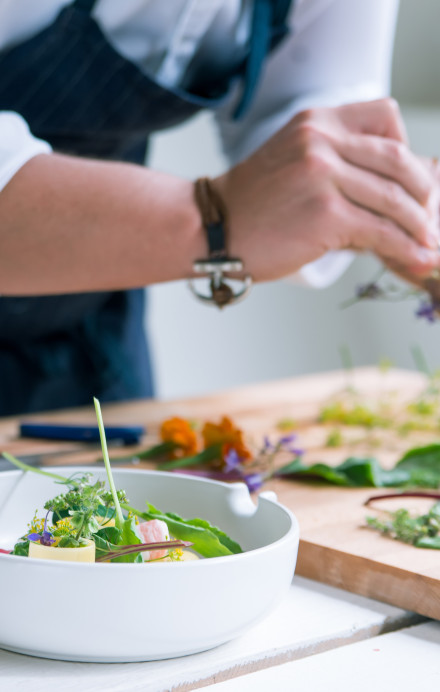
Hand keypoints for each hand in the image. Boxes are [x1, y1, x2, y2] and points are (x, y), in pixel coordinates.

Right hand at [215, 99, 439, 281]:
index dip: (406, 150)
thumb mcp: (294, 164)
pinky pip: (379, 230)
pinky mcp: (324, 214)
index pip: (385, 119)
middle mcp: (321, 140)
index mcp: (317, 122)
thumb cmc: (250, 206)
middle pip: (398, 160)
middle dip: (422, 193)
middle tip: (427, 216)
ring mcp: (322, 174)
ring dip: (418, 225)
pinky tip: (414, 256)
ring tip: (427, 242)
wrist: (208, 228)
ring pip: (394, 198)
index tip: (407, 181)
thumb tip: (393, 202)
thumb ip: (340, 170)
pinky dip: (404, 246)